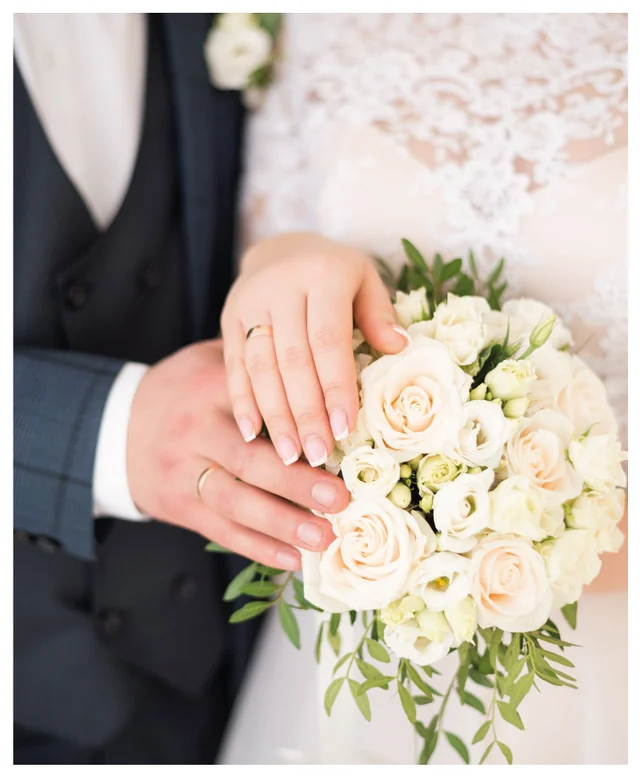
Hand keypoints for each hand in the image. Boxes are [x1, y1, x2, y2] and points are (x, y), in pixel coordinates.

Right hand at [126, 340, 349, 569]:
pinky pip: (221, 531)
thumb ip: (258, 361)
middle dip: (298, 485)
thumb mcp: (212, 359)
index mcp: (211, 389)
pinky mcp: (178, 506)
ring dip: (282, 524)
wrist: (116, 425)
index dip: (300, 428)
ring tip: (324, 538)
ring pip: (235, 503)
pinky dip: (258, 548)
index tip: (340, 445)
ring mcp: (183, 473)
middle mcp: (195, 432)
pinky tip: (294, 560)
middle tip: (341, 499)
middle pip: (249, 462)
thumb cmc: (183, 388)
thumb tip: (323, 359)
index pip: (261, 408)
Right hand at [221, 232, 408, 466]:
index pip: (328, 339)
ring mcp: (248, 303)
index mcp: (322, 274)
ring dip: (275, 415)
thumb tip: (399, 348)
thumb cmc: (334, 272)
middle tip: (318, 455)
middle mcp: (280, 286)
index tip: (345, 428)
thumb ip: (378, 313)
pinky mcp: (228, 319)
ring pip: (260, 367)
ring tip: (290, 455)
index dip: (336, 386)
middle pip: (292, 360)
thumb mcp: (365, 278)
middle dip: (305, 412)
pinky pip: (234, 365)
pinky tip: (253, 434)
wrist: (280, 248)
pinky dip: (243, 401)